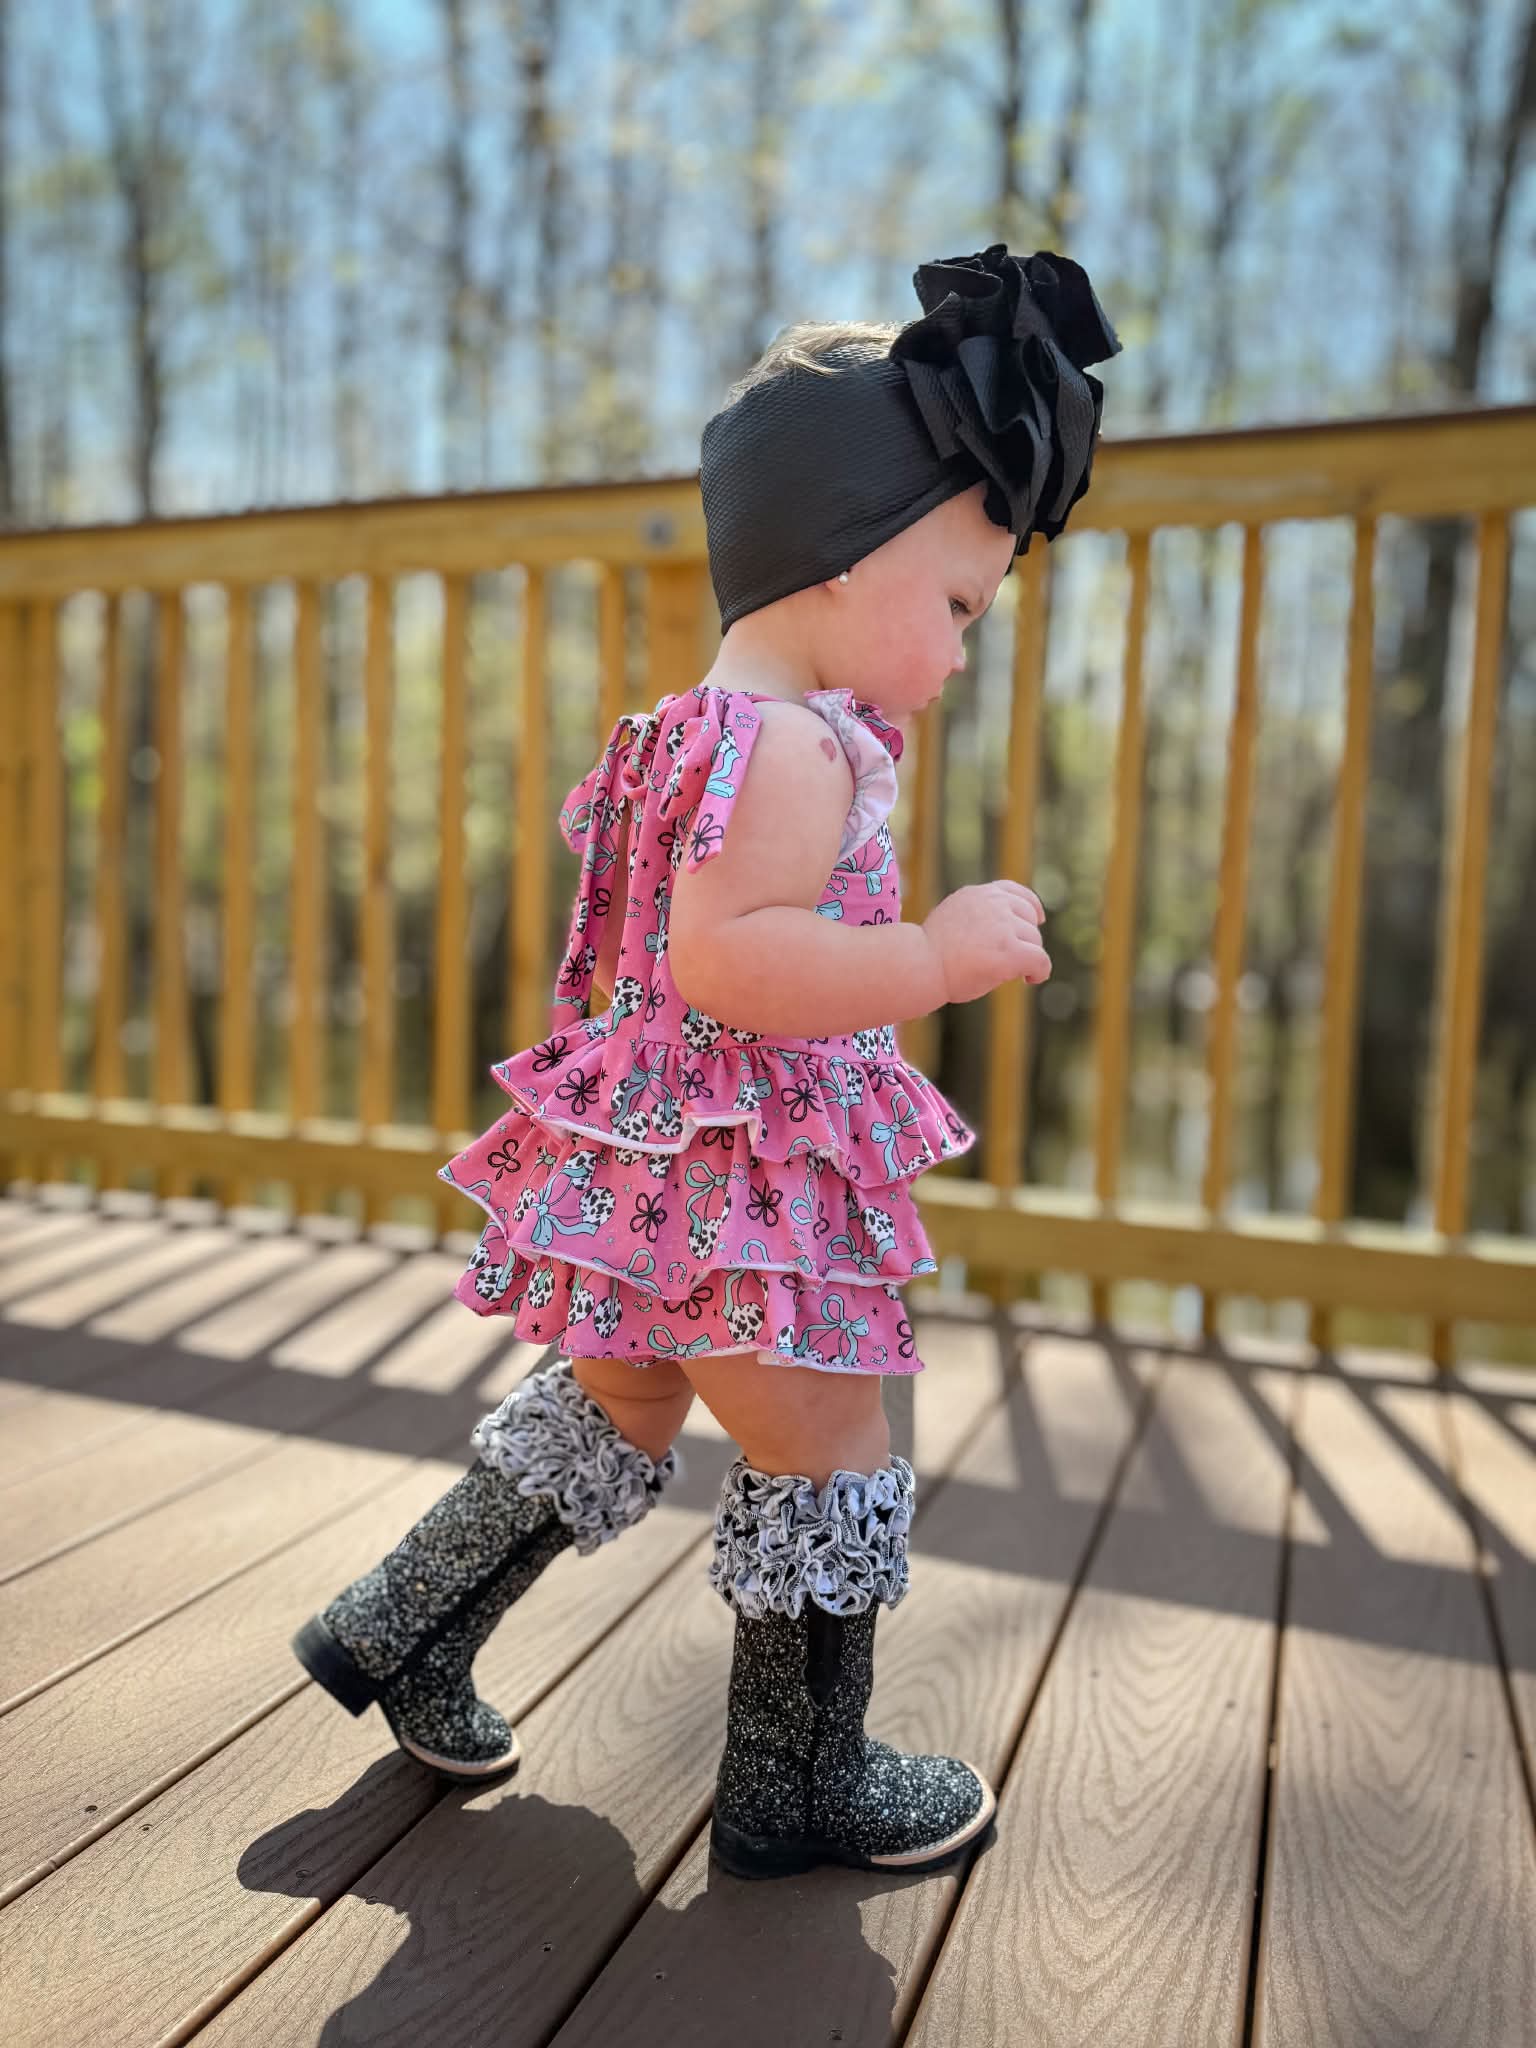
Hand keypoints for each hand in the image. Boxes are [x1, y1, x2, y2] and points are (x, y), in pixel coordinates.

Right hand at [920, 881, 1049, 1003]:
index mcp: (978, 894)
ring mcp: (1003, 926)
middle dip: (1025, 938)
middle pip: (1028, 918)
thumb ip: (975, 916)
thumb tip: (999, 931)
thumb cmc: (928, 952)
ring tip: (1014, 974)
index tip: (1037, 920)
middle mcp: (994, 904)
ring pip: (1034, 941)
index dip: (1031, 906)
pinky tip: (1031, 979)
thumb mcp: (952, 919)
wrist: (919, 965)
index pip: (1014, 891)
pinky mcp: (1011, 951)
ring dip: (1028, 957)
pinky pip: (1040, 960)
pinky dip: (1040, 971)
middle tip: (1013, 960)